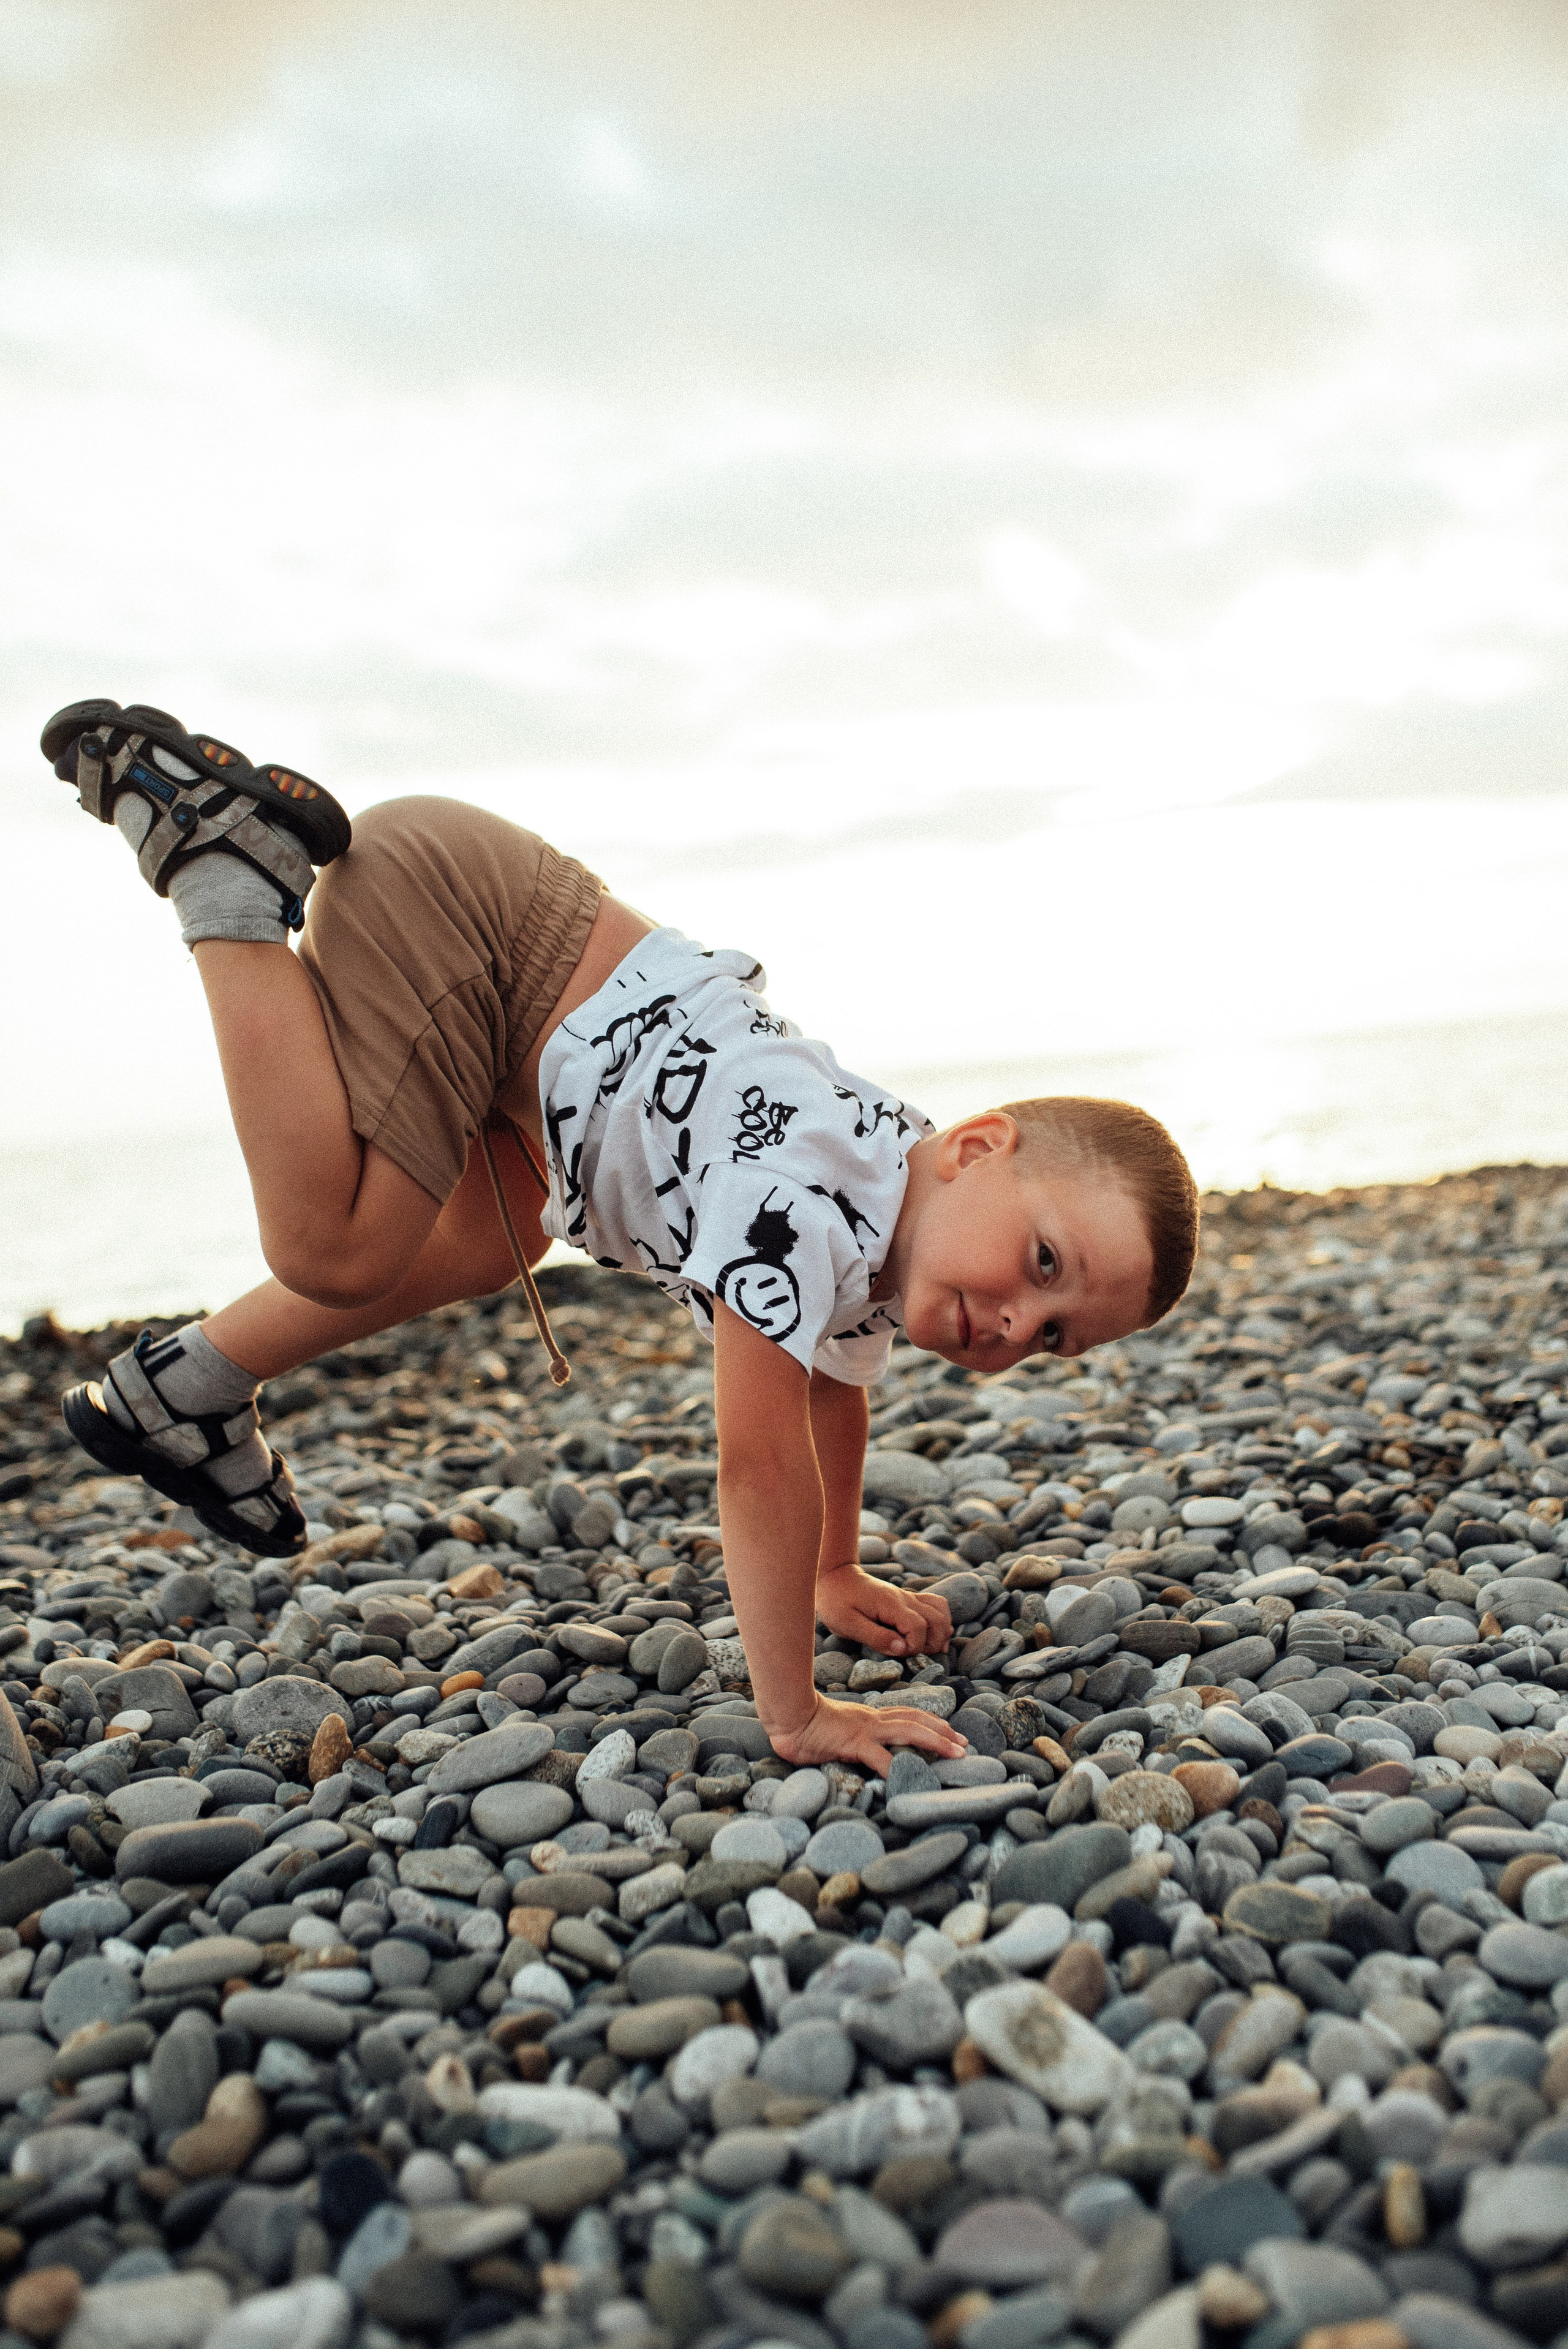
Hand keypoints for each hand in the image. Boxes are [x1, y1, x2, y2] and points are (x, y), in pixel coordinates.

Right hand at [768, 1693, 968, 1776]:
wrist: (789, 1718)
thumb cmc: (809, 1726)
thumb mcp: (841, 1732)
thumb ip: (857, 1740)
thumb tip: (870, 1753)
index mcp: (870, 1717)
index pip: (908, 1714)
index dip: (932, 1721)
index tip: (952, 1732)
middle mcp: (872, 1719)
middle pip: (915, 1720)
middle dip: (943, 1731)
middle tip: (965, 1744)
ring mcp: (865, 1730)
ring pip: (908, 1731)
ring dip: (936, 1741)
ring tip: (956, 1753)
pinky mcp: (853, 1742)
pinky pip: (879, 1757)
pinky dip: (896, 1768)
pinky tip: (909, 1779)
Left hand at [816, 1563, 952, 1658]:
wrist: (835, 1577)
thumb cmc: (837, 1602)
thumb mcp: (848, 1624)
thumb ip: (876, 1637)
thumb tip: (902, 1649)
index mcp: (890, 1604)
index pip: (918, 1627)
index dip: (914, 1646)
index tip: (900, 1653)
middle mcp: (904, 1598)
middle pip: (936, 1620)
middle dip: (932, 1643)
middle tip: (916, 1655)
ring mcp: (908, 1597)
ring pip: (940, 1612)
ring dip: (940, 1632)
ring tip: (928, 1648)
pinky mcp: (907, 1599)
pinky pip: (934, 1605)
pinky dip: (940, 1620)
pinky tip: (932, 1634)